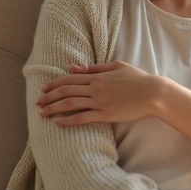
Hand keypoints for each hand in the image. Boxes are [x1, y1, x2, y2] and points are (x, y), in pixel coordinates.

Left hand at [36, 61, 161, 125]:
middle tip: (37, 102)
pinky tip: (58, 122)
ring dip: (53, 108)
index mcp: (97, 76)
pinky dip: (68, 120)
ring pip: (70, 104)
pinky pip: (83, 118)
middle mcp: (95, 88)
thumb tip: (73, 67)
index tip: (43, 89)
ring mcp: (100, 102)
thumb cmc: (138, 79)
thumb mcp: (116, 66)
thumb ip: (94, 67)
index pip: (69, 78)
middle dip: (48, 97)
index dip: (54, 84)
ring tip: (42, 113)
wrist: (153, 93)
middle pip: (65, 91)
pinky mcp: (106, 115)